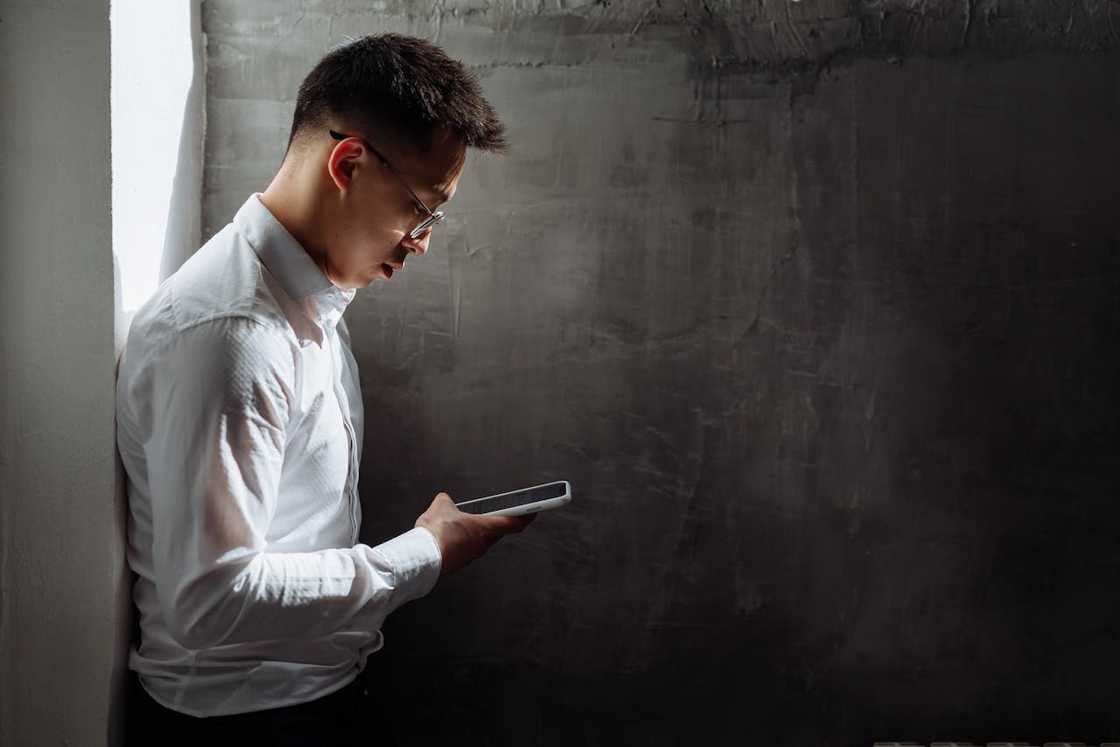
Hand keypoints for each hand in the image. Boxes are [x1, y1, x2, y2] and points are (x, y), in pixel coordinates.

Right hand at [415, 492, 535, 576]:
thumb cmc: (437, 532)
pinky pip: (466, 550)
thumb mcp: (442, 506)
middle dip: (496, 523)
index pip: (514, 524)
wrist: (422, 556)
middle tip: (496, 514)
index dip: (526, 517)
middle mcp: (482, 544)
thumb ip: (447, 501)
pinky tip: (450, 537)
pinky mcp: (459, 563)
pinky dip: (462, 542)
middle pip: (496, 533)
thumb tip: (445, 500)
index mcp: (486, 528)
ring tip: (466, 523)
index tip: (533, 512)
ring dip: (476, 533)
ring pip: (480, 542)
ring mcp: (471, 556)